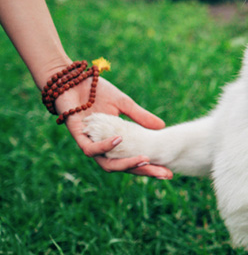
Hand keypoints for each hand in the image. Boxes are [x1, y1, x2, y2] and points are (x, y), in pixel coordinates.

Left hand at [55, 76, 172, 178]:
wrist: (72, 81)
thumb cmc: (96, 92)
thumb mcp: (124, 104)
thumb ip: (140, 117)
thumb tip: (162, 126)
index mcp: (114, 142)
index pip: (134, 159)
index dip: (150, 167)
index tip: (169, 172)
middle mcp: (103, 148)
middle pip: (124, 167)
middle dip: (145, 171)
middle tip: (164, 174)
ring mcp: (90, 145)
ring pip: (108, 164)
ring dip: (127, 164)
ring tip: (146, 159)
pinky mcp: (78, 137)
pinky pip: (92, 149)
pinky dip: (106, 145)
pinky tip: (119, 139)